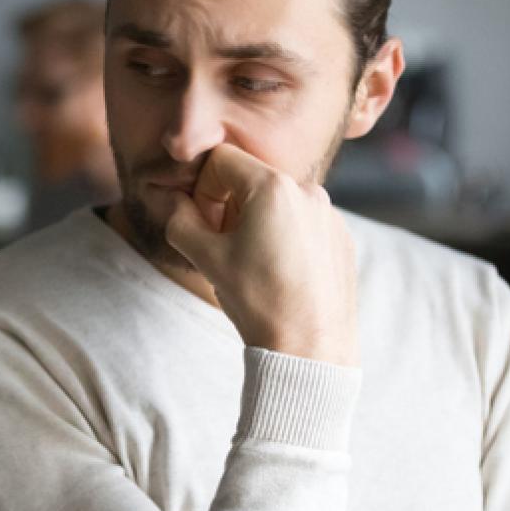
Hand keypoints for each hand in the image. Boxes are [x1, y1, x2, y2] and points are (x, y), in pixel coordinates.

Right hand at [164, 144, 358, 367]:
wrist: (310, 350)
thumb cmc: (258, 302)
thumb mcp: (206, 257)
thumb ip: (179, 218)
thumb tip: (166, 197)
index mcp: (274, 187)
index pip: (221, 160)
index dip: (203, 189)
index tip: (204, 224)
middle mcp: (309, 191)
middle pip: (252, 180)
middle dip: (230, 206)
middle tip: (224, 248)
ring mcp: (330, 215)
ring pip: (279, 203)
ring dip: (257, 223)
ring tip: (254, 266)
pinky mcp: (343, 239)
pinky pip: (304, 224)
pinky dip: (286, 239)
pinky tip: (281, 276)